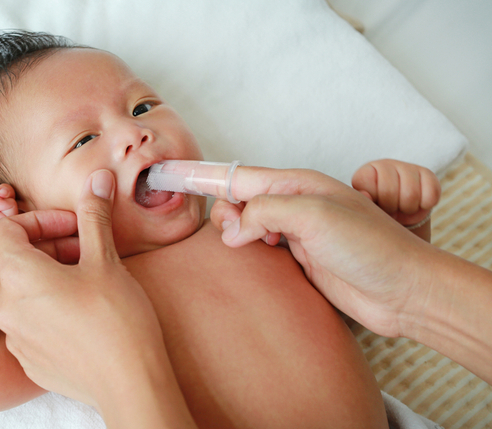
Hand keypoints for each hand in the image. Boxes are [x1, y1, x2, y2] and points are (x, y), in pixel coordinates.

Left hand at [0, 170, 186, 423]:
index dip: (41, 219)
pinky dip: (49, 306)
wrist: (129, 382)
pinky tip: (83, 311)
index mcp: (18, 275)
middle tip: (88, 249)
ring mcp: (15, 337)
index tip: (74, 226)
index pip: (7, 229)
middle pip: (16, 259)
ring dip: (50, 276)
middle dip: (51, 245)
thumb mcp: (106, 259)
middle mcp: (6, 307)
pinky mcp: (28, 359)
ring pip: (23, 291)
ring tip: (88, 279)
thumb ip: (94, 215)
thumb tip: (97, 179)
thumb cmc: (117, 319)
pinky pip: (30, 321)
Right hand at [210, 167, 438, 337]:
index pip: (239, 175)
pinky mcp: (301, 258)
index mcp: (297, 185)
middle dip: (224, 211)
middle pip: (239, 198)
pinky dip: (249, 249)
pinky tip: (254, 255)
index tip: (171, 173)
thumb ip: (266, 211)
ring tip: (244, 244)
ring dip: (235, 231)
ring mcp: (298, 232)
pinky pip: (262, 247)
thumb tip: (236, 225)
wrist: (404, 289)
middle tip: (235, 232)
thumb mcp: (314, 215)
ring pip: (248, 223)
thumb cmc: (371, 247)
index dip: (204, 175)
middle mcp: (295, 204)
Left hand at [351, 159, 440, 226]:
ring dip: (408, 208)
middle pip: (390, 191)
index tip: (376, 206)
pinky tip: (417, 203)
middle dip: (391, 208)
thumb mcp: (367, 210)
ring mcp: (406, 167)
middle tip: (390, 209)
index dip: (375, 202)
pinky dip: (426, 204)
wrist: (400, 214)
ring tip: (402, 207)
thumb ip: (363, 202)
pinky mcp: (427, 173)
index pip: (369, 186)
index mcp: (365, 173)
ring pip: (412, 194)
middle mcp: (385, 165)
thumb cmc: (378, 212)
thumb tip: (365, 195)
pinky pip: (431, 194)